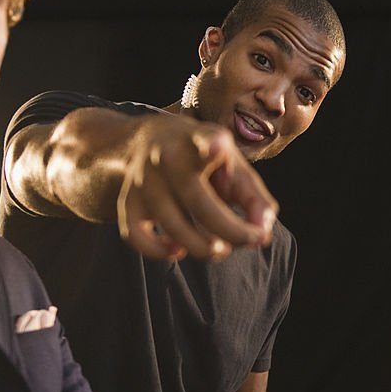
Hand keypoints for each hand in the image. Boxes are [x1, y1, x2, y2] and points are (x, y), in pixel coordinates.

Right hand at [117, 116, 276, 260]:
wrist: (147, 140)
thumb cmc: (203, 160)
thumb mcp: (233, 167)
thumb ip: (255, 200)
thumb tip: (263, 237)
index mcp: (198, 140)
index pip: (202, 141)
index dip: (210, 145)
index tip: (217, 144)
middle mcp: (166, 157)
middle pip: (199, 203)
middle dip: (231, 230)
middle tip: (250, 240)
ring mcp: (143, 180)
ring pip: (172, 225)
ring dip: (201, 247)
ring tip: (219, 249)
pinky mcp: (127, 202)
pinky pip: (136, 236)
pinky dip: (158, 251)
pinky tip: (178, 251)